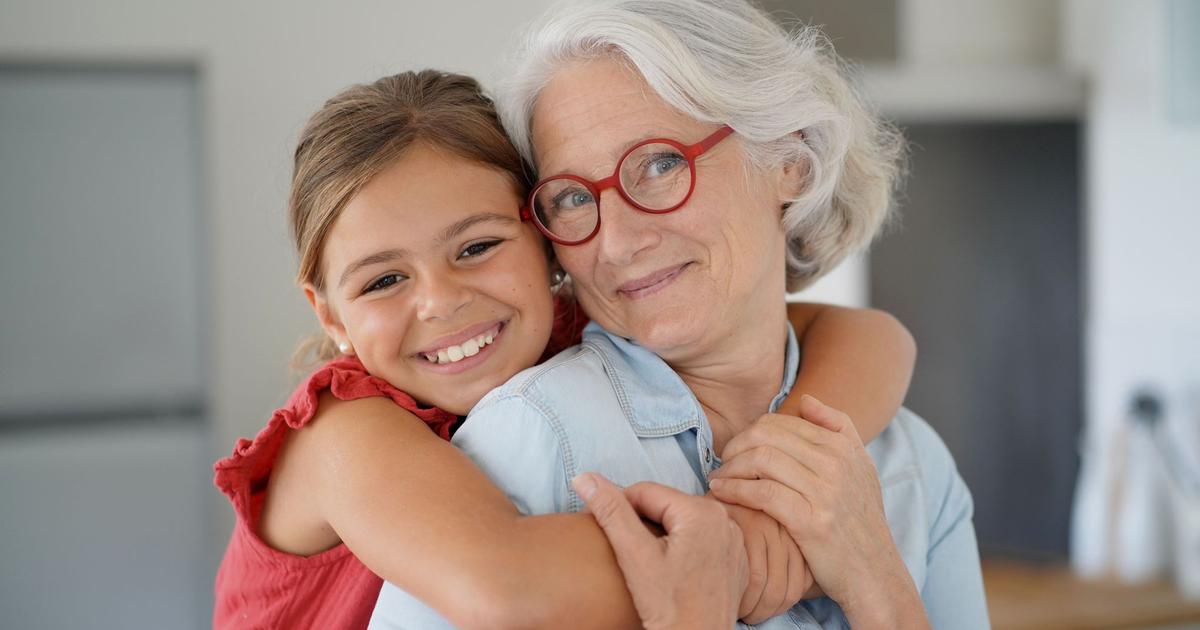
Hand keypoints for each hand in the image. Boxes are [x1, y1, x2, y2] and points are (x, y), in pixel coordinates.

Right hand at [572, 473, 746, 629]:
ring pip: (682, 523)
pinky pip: (701, 541)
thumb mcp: (634, 556)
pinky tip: (670, 571)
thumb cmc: (670, 609)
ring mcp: (733, 540)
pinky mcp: (735, 559)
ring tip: (647, 563)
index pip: (644, 491)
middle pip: (665, 506)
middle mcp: (725, 519)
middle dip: (640, 523)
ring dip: (660, 535)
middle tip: (626, 552)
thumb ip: (611, 511)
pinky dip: (682, 549)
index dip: (617, 508)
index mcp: (702, 511)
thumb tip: (585, 478)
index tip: (601, 529)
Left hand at [708, 395, 928, 628]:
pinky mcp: (812, 521)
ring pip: (761, 459)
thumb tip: (805, 400)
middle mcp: (836, 463)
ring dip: (730, 468)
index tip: (735, 451)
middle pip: (767, 435)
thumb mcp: (861, 469)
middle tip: (722, 464)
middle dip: (735, 447)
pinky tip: (721, 494)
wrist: (874, 573)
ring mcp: (825, 492)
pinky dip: (734, 490)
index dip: (750, 433)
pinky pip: (762, 493)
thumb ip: (838, 429)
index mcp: (843, 447)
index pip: (781, 422)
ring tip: (719, 480)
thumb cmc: (859, 522)